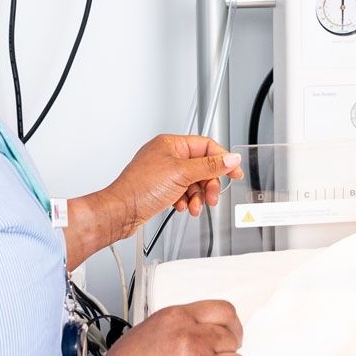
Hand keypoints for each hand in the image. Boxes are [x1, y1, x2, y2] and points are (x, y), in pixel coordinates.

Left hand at [108, 133, 238, 228]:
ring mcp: (163, 172)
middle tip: (211, 197)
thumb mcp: (182, 174)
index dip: (222, 159)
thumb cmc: (140, 188)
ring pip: (193, 181)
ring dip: (197, 196)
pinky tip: (181, 206)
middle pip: (201, 166)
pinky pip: (183, 191)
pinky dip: (186, 200)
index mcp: (171, 144)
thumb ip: (210, 166)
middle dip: (208, 184)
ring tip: (193, 206)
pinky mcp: (160, 188)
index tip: (234, 172)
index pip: (206, 146)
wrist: (120, 211)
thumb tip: (230, 159)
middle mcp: (167, 156)